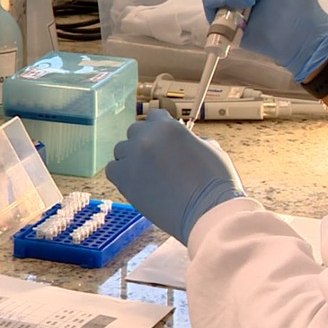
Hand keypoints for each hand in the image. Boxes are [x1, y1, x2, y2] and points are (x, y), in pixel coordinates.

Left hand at [105, 110, 244, 244]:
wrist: (207, 211)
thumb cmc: (215, 183)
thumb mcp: (212, 149)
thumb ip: (192, 140)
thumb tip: (187, 142)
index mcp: (169, 126)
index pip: (154, 116)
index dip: (159, 128)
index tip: (163, 141)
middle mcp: (147, 137)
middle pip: (135, 131)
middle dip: (144, 142)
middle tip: (156, 160)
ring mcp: (133, 157)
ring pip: (121, 149)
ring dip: (131, 158)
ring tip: (147, 174)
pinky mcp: (124, 179)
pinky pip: (112, 169)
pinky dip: (121, 173)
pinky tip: (135, 182)